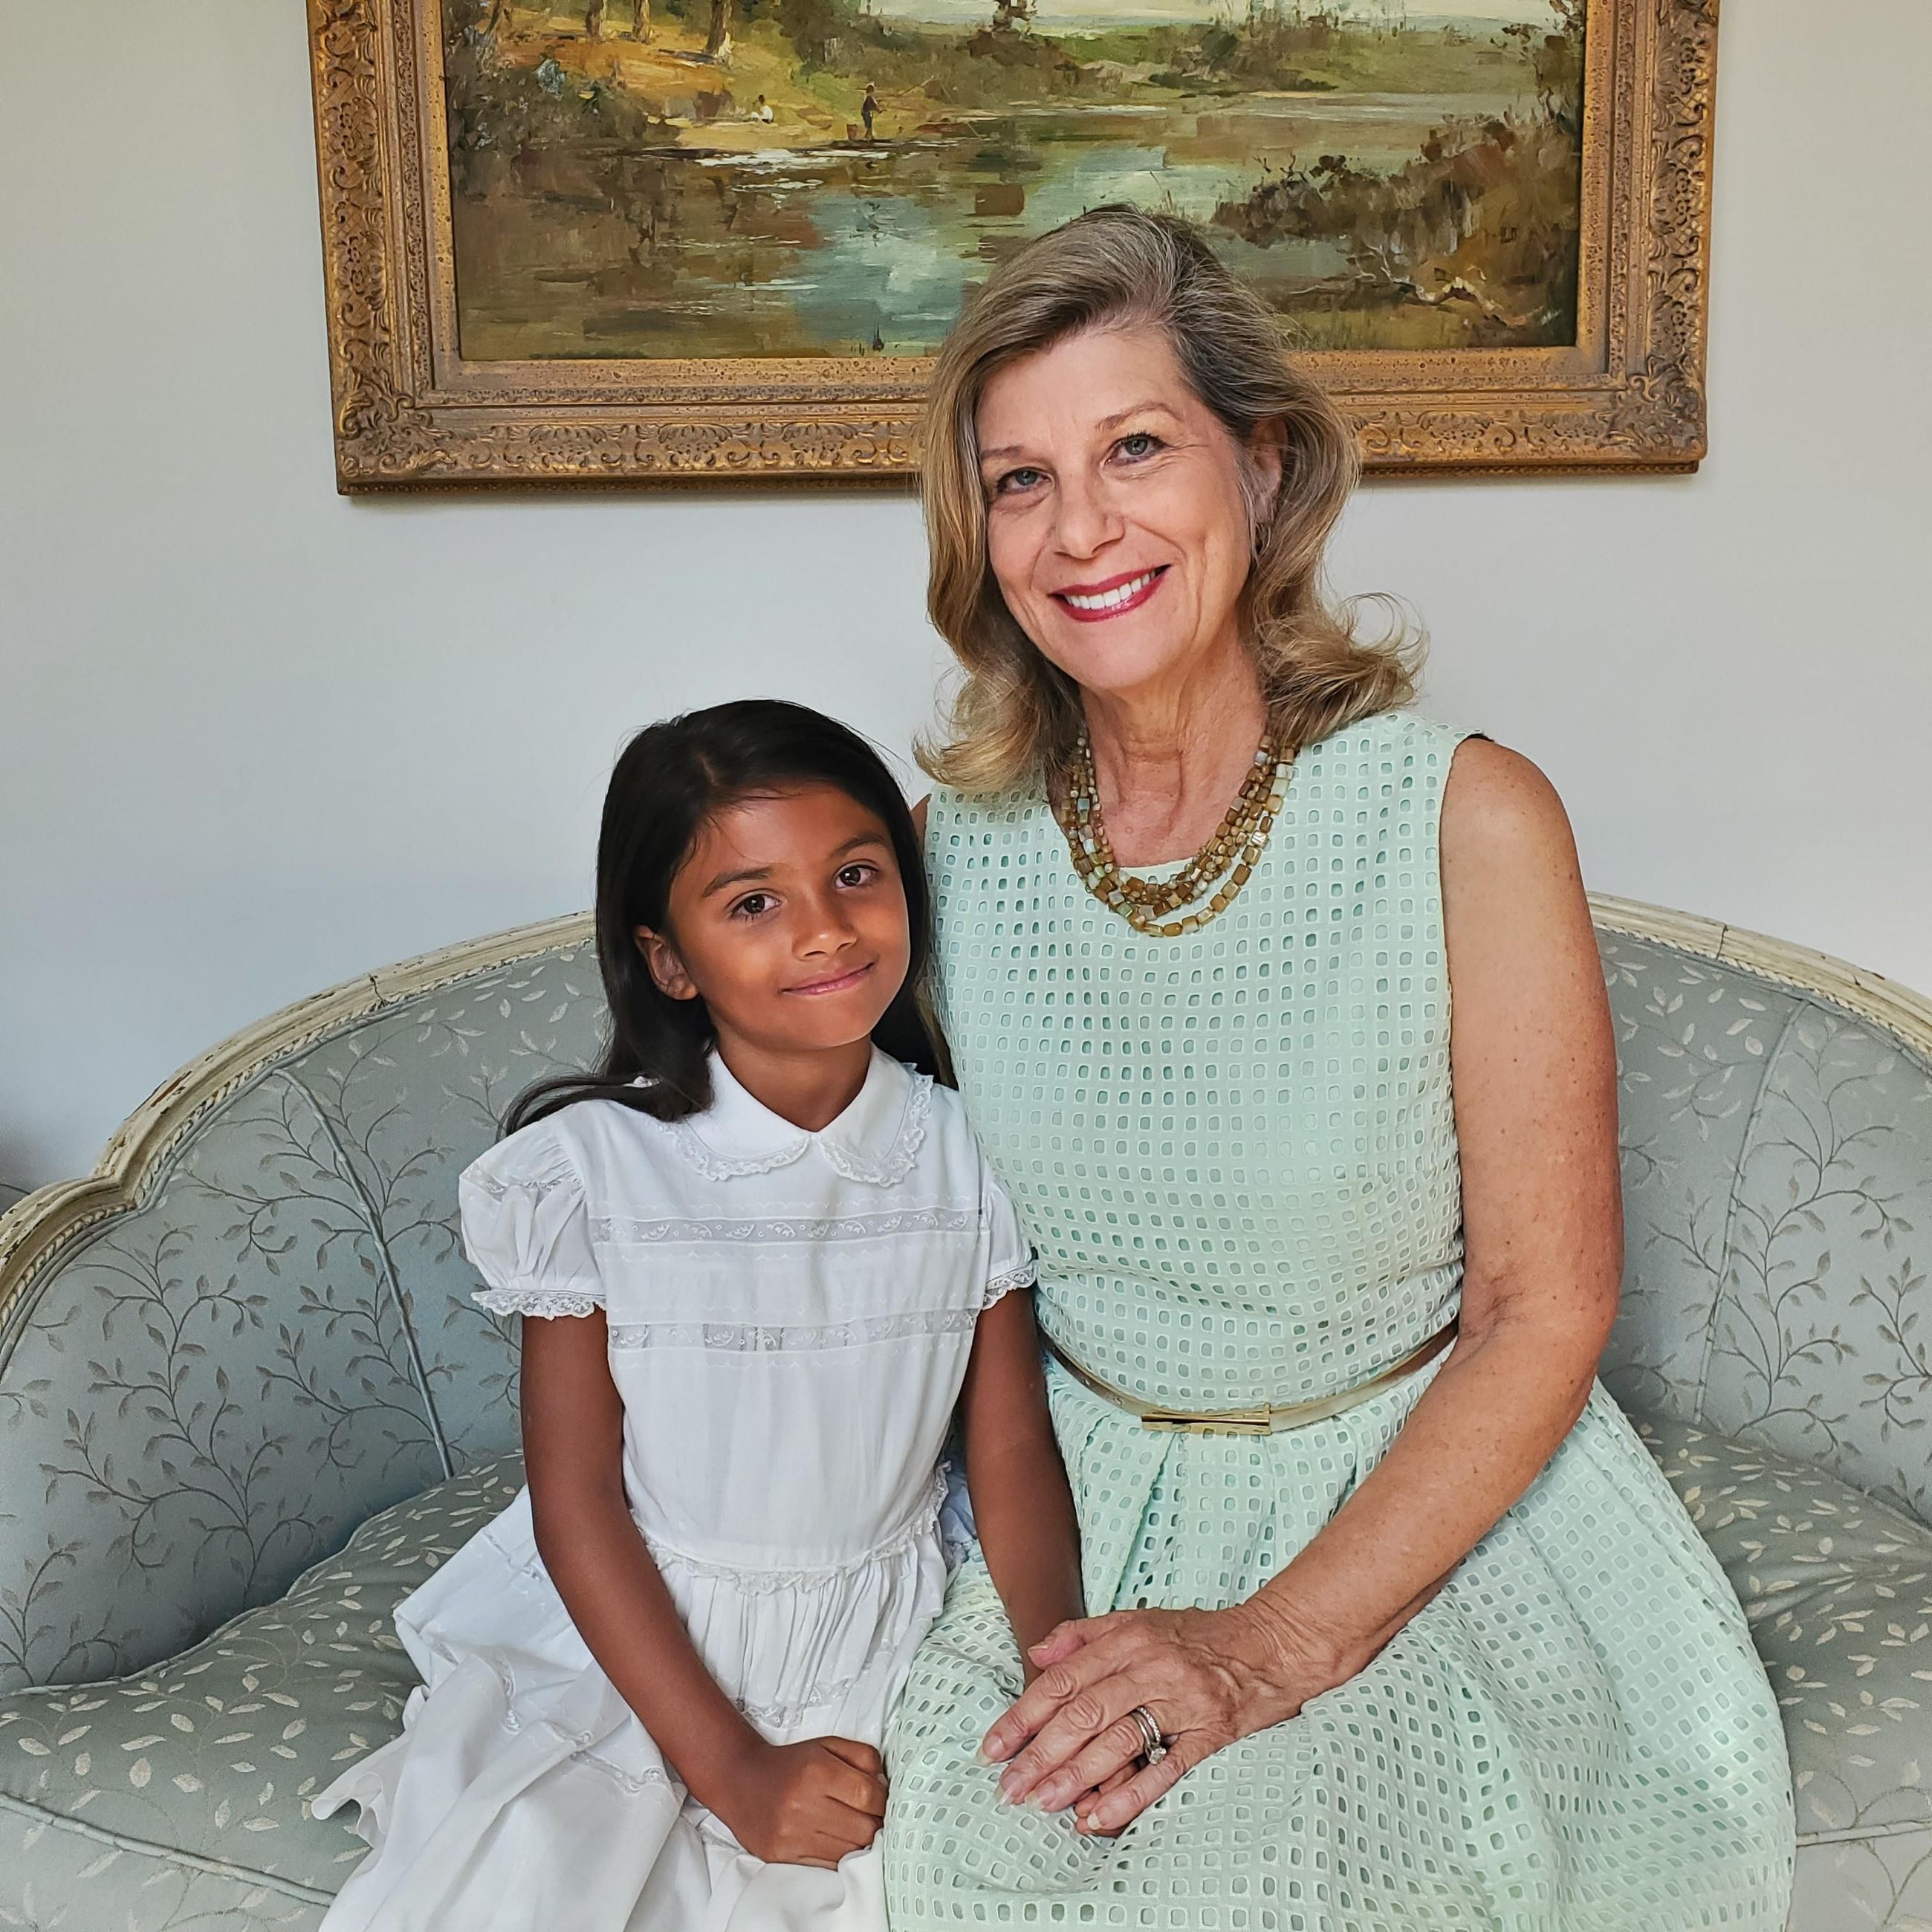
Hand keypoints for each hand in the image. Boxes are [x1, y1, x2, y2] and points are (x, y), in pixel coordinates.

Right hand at [719, 1736, 887, 1867]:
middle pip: (863, 1829)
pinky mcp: (783, 1857)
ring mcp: (792, 1835)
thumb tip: (885, 1785)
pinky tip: (838, 1842)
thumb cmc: (791, 1764)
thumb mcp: (828, 1745)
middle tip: (872, 1817)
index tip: (882, 1800)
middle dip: (875, 1824)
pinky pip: (828, 1866)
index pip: (869, 1795)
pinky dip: (840, 1857)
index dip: (884, 1801)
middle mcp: (803, 1804)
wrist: (741, 1781)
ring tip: (855, 1829)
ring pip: (849, 1852)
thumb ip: (863, 1757)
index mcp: (817, 1771)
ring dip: (860, 1844)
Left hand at [980, 1600, 1341, 1834]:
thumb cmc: (1202, 1635)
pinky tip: (1097, 1817)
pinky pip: (1164, 1768)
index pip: (1064, 1678)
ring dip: (1075, 1775)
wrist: (1273, 1643)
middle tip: (1008, 1787)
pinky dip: (1129, 1794)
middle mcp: (1150, 1667)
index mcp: (1128, 1639)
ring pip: (1117, 1740)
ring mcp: (1181, 1701)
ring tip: (1041, 1803)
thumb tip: (1037, 1651)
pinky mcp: (1210, 1733)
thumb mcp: (1141, 1620)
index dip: (1024, 1714)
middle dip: (1040, 1753)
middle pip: (1083, 1712)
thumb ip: (1086, 1634)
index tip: (994, 1746)